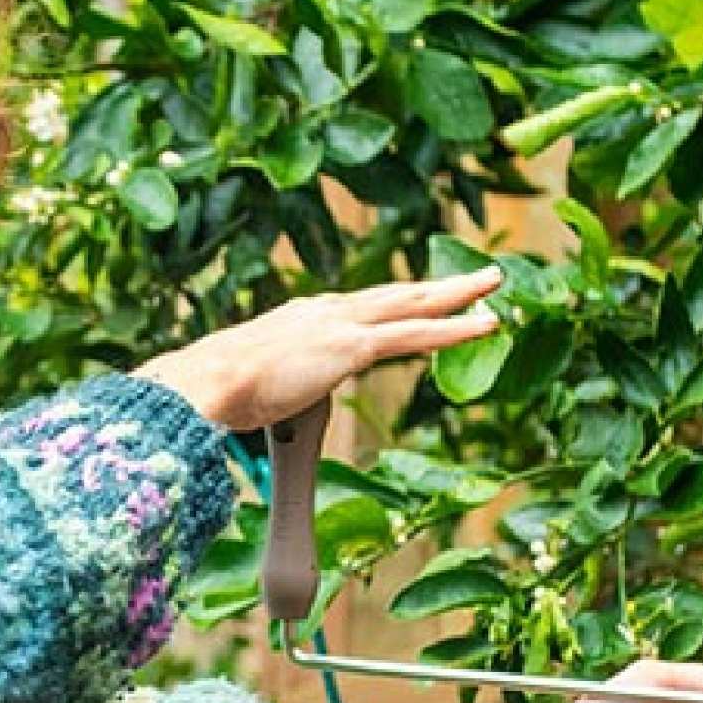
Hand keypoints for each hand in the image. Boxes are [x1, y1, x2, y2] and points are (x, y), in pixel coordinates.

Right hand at [133, 266, 503, 429]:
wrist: (209, 382)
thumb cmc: (220, 396)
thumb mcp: (257, 393)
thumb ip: (277, 401)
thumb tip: (271, 426)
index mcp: (302, 318)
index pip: (360, 307)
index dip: (394, 303)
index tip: (416, 298)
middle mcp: (324, 310)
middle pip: (394, 294)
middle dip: (437, 285)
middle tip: (475, 277)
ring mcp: (340, 324)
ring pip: (413, 303)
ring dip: (457, 294)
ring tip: (494, 286)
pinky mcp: (351, 345)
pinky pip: (415, 334)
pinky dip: (455, 329)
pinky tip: (486, 324)